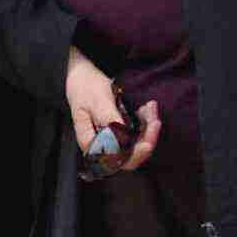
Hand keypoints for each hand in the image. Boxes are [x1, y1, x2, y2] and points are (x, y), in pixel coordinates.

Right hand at [65, 47, 160, 175]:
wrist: (82, 76)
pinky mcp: (119, 132)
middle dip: (147, 139)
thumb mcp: (98, 100)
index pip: (115, 159)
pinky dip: (146, 122)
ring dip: (148, 128)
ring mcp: (111, 139)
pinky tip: (147, 108)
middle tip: (155, 120)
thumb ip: (109, 120)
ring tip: (150, 107)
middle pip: (130, 156)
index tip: (147, 143)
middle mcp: (101, 146)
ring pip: (136, 145)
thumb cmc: (86, 87)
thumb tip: (123, 139)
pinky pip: (137, 134)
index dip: (134, 155)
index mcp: (91, 143)